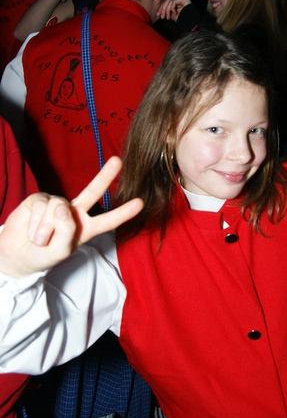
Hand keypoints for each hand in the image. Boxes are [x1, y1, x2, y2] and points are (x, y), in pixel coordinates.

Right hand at [0, 157, 142, 277]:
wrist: (16, 255)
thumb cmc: (41, 256)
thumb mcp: (59, 251)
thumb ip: (66, 231)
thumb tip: (63, 207)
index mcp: (85, 228)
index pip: (107, 220)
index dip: (123, 212)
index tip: (140, 203)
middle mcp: (73, 212)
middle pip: (93, 191)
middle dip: (105, 176)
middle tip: (118, 161)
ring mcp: (56, 204)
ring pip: (59, 206)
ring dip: (46, 228)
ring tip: (39, 240)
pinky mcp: (39, 200)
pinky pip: (42, 205)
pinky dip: (36, 222)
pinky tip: (31, 231)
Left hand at [158, 0, 190, 20]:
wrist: (189, 22)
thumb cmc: (182, 19)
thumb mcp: (171, 15)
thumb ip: (166, 11)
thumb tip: (159, 12)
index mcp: (176, 1)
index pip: (167, 2)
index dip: (162, 8)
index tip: (158, 14)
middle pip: (167, 1)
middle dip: (163, 9)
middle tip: (162, 16)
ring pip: (170, 1)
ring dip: (167, 10)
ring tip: (168, 17)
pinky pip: (174, 2)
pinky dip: (172, 8)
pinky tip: (175, 13)